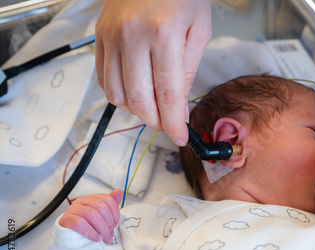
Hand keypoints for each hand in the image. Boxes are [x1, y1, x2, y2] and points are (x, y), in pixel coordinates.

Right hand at [60, 189, 122, 242]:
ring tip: (104, 238)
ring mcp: (73, 209)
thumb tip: (118, 192)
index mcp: (91, 198)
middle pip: (100, 206)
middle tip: (110, 234)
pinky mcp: (66, 219)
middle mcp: (82, 201)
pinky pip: (80, 223)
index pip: (107, 199)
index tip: (115, 224)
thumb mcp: (102, 216)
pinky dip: (91, 232)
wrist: (70, 236)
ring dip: (101, 228)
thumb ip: (110, 204)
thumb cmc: (88, 225)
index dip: (114, 213)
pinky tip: (97, 238)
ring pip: (91, 214)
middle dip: (108, 222)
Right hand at [95, 0, 211, 145]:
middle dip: (156, 121)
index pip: (168, 95)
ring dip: (137, 111)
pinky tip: (134, 93)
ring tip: (153, 108)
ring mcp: (112, 37)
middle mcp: (133, 37)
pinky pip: (103, 79)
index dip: (174, 123)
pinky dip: (119, 95)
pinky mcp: (99, 37)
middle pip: (140, 100)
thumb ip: (187, 71)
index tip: (180, 137)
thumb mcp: (199, 31)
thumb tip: (179, 107)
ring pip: (117, 95)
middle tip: (168, 124)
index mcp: (164, 35)